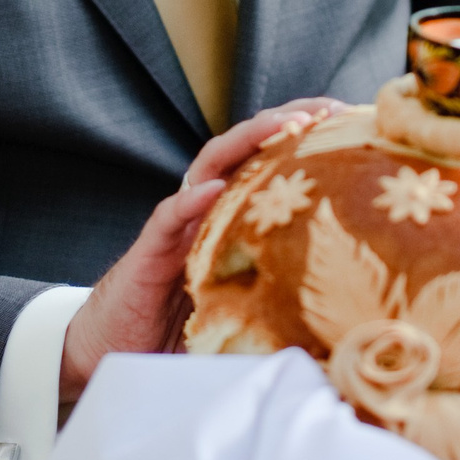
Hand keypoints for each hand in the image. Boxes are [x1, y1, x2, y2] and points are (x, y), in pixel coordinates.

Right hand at [57, 97, 345, 409]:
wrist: (111, 350)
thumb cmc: (179, 334)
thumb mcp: (242, 313)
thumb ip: (280, 303)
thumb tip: (343, 324)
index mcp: (229, 220)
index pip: (269, 169)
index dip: (307, 145)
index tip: (348, 126)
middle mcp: (204, 213)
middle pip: (246, 153)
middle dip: (285, 123)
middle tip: (329, 108)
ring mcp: (176, 227)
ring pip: (209, 169)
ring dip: (246, 142)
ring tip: (284, 126)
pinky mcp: (149, 251)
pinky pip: (168, 218)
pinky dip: (189, 201)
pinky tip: (212, 188)